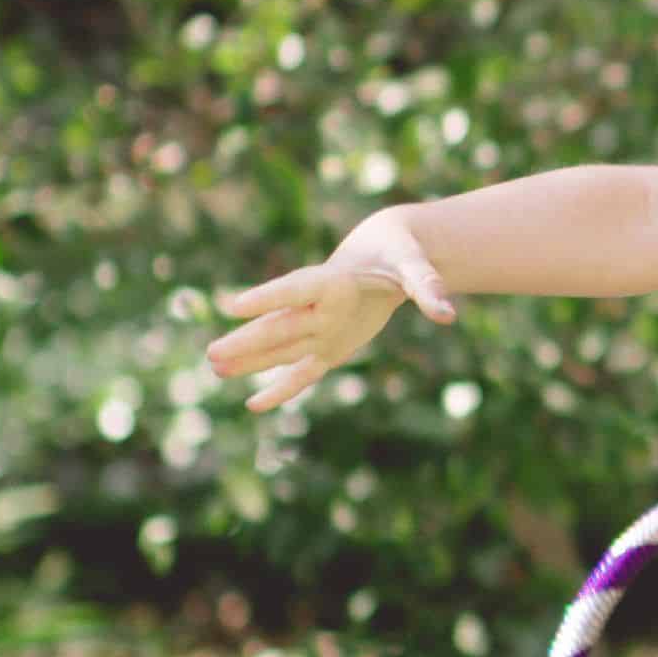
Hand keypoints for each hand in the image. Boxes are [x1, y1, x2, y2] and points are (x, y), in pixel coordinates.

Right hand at [206, 210, 456, 416]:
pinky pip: (302, 372)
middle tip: (211, 354)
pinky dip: (282, 389)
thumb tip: (446, 314)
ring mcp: (320, 329)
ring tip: (214, 368)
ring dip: (250, 362)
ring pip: (281, 349)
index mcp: (334, 280)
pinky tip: (255, 405)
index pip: (297, 288)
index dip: (267, 297)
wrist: (388, 250)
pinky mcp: (329, 348)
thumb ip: (428, 287)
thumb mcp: (416, 265)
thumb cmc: (401, 252)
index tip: (233, 305)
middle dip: (247, 342)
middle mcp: (320, 307)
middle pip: (279, 326)